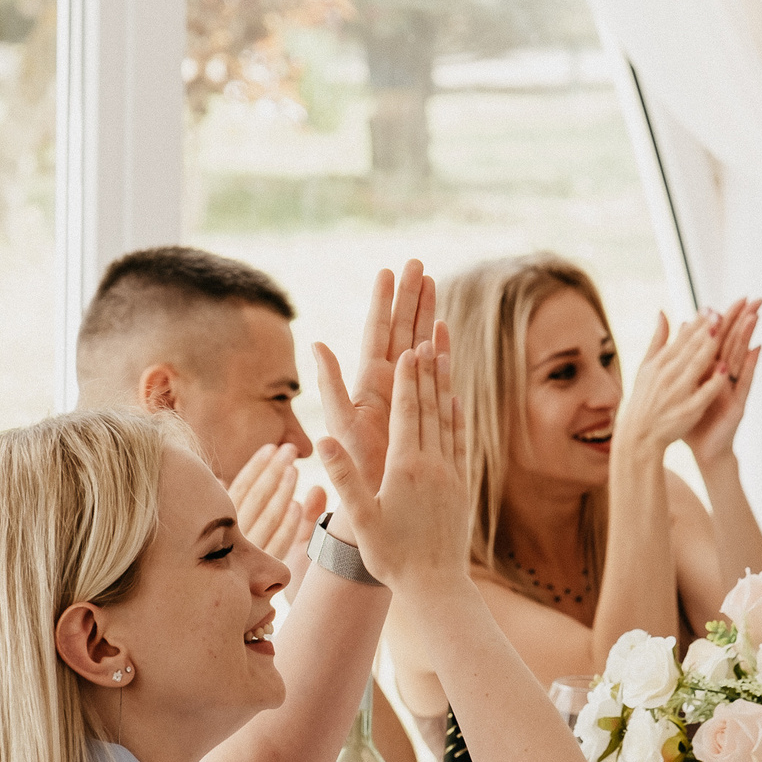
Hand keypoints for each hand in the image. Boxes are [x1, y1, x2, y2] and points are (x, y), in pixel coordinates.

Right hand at [228, 442, 323, 598]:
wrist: (238, 618)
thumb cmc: (244, 572)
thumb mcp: (252, 538)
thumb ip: (268, 509)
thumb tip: (276, 481)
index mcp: (222, 526)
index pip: (239, 490)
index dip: (256, 468)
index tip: (271, 448)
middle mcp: (230, 538)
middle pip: (254, 499)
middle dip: (272, 471)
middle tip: (288, 449)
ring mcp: (244, 555)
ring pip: (266, 517)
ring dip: (281, 491)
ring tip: (294, 468)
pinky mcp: (260, 572)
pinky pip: (275, 544)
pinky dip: (287, 525)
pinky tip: (299, 507)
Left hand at [311, 261, 433, 500]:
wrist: (377, 496)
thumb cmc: (353, 466)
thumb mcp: (339, 423)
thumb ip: (330, 384)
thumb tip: (316, 343)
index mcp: (369, 382)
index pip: (378, 332)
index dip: (383, 302)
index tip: (389, 270)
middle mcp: (388, 382)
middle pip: (400, 330)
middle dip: (409, 297)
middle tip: (417, 264)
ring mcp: (407, 393)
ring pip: (418, 343)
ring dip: (425, 314)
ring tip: (432, 282)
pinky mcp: (424, 407)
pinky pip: (435, 371)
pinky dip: (441, 348)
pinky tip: (444, 328)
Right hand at [314, 339, 467, 595]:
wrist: (436, 586)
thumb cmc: (392, 557)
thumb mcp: (362, 519)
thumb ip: (343, 477)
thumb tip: (322, 440)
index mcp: (406, 469)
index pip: (408, 413)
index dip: (408, 379)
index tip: (410, 348)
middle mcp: (433, 465)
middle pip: (430, 408)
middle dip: (428, 371)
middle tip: (429, 336)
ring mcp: (450, 474)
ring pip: (447, 419)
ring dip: (444, 385)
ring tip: (444, 355)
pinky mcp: (460, 486)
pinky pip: (458, 441)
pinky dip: (456, 416)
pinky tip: (455, 402)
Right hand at [612, 310, 726, 465]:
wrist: (638, 435)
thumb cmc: (644, 399)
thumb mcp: (645, 367)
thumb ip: (657, 340)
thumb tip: (663, 312)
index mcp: (659, 363)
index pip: (682, 339)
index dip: (697, 323)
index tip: (711, 308)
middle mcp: (668, 375)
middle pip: (690, 349)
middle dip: (705, 330)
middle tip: (721, 313)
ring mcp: (678, 393)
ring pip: (696, 366)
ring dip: (709, 348)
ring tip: (723, 332)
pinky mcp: (687, 410)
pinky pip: (702, 393)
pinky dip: (713, 381)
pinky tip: (725, 368)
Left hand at [680, 296, 761, 467]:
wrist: (703, 448)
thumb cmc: (694, 417)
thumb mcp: (685, 385)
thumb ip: (684, 358)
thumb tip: (681, 326)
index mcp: (711, 370)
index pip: (720, 339)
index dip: (728, 319)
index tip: (735, 298)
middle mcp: (726, 376)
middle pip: (735, 343)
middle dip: (744, 321)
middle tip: (755, 298)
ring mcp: (734, 388)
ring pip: (741, 357)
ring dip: (748, 336)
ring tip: (755, 315)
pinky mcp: (738, 403)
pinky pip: (745, 381)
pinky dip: (750, 365)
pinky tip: (758, 349)